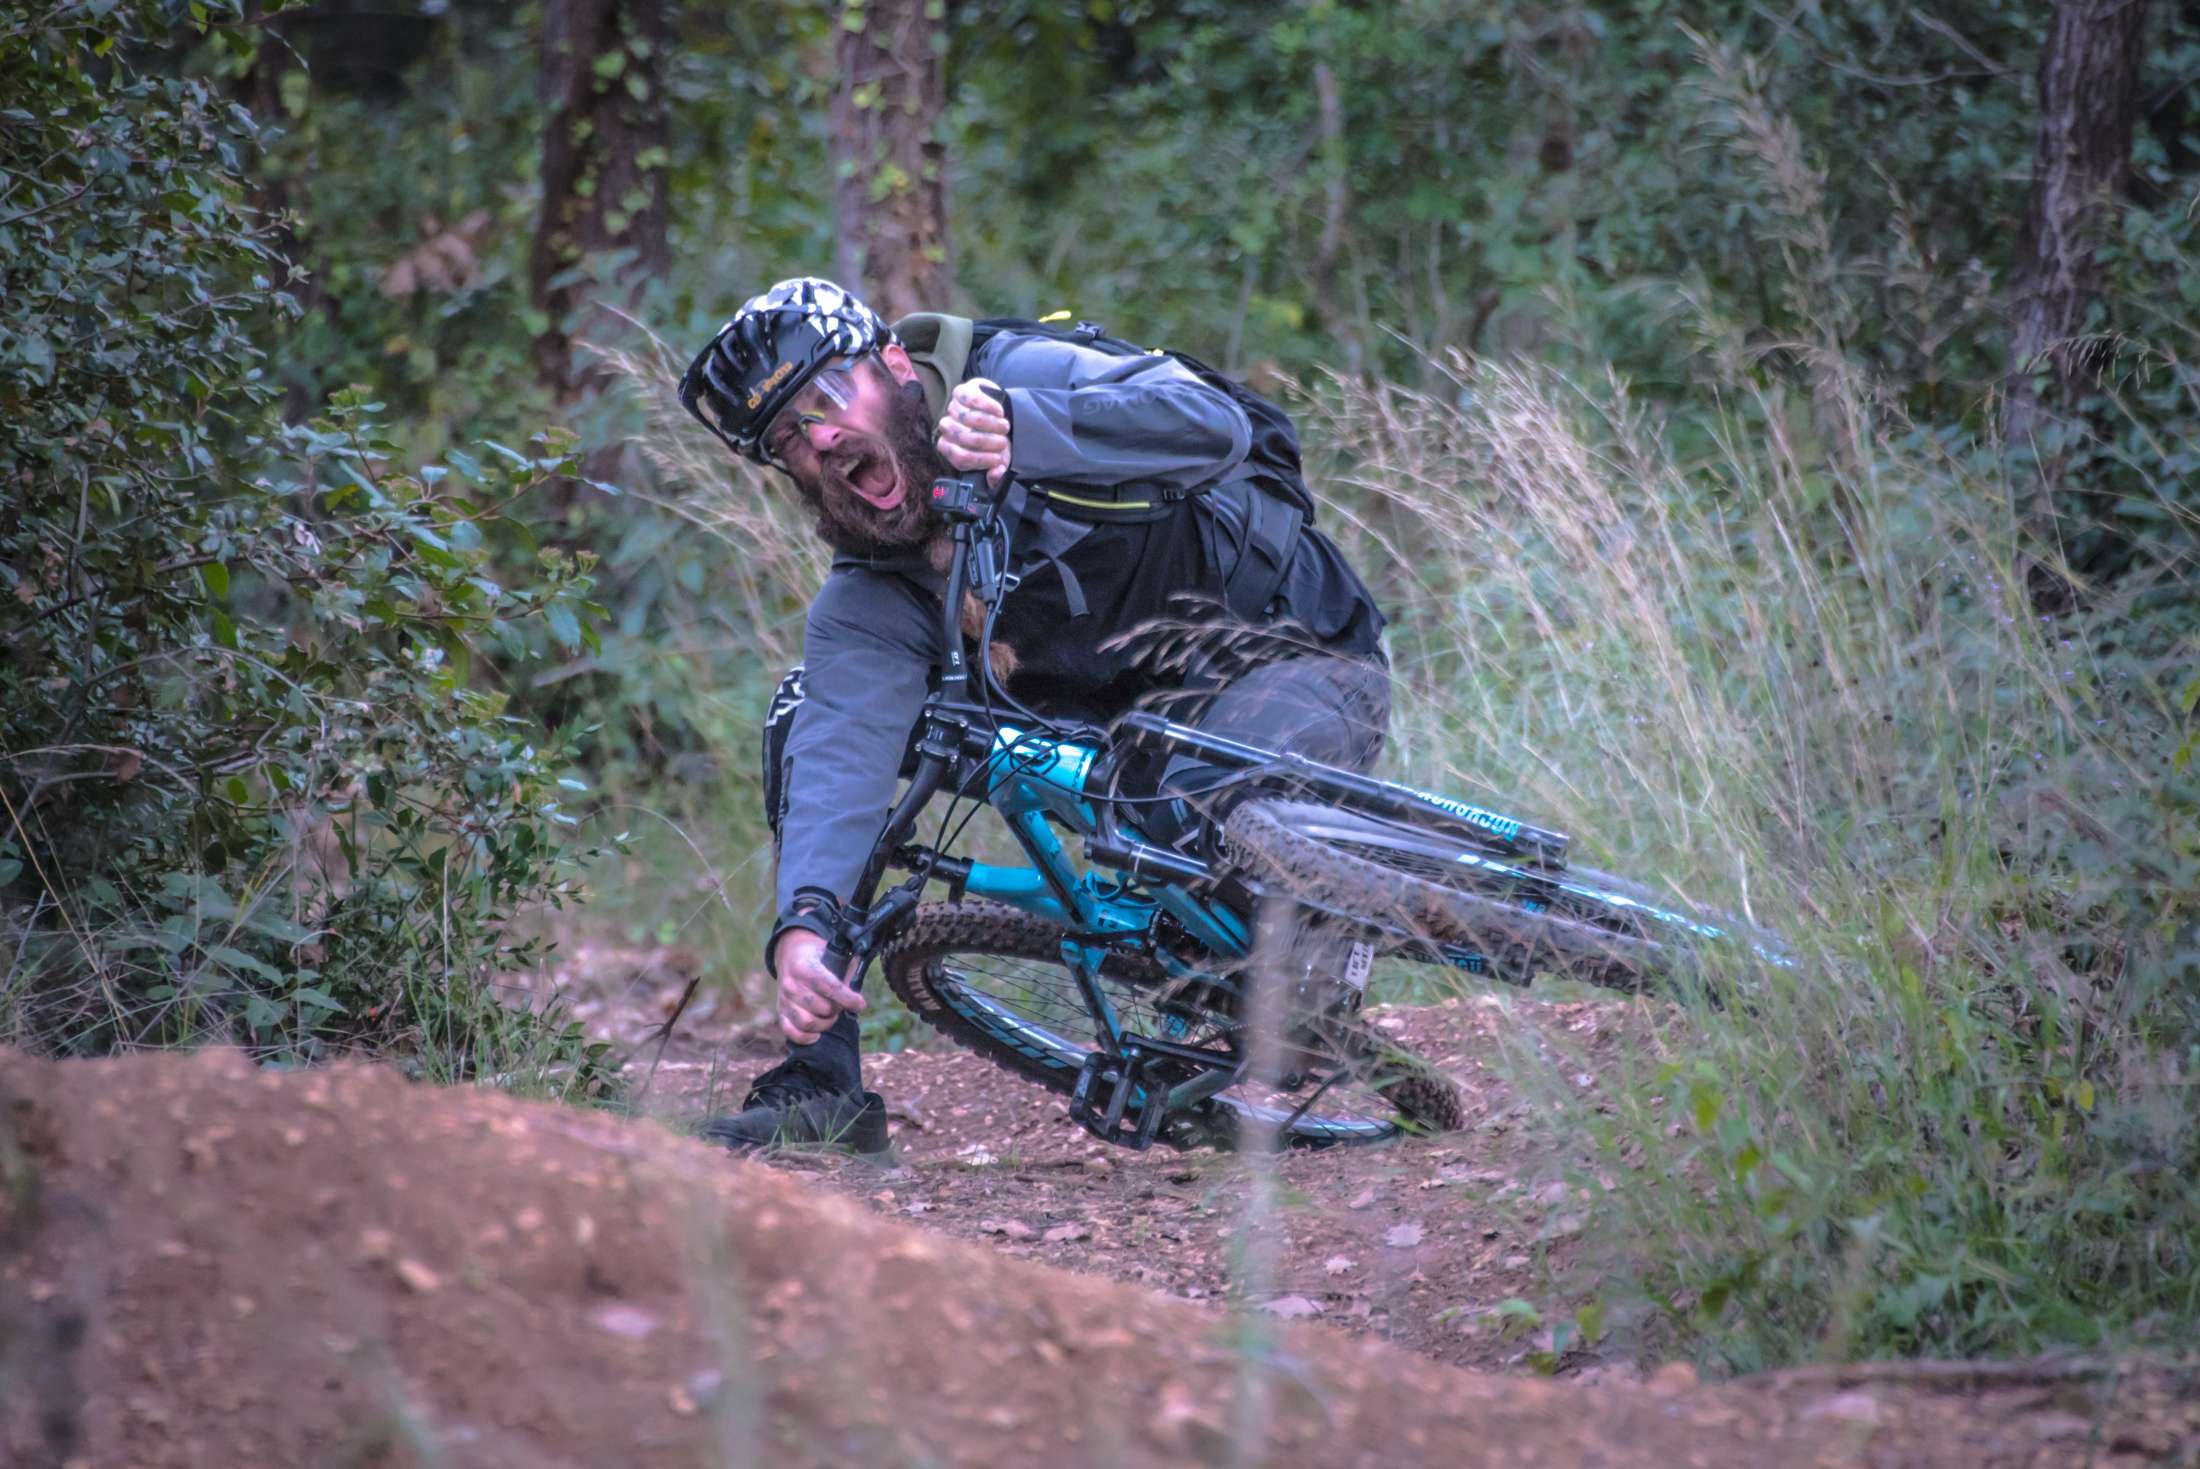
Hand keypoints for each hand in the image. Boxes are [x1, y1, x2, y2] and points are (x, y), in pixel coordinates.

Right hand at [771, 927, 866, 1044]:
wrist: (791, 954)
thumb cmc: (818, 957)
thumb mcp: (832, 955)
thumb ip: (847, 972)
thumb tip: (859, 998)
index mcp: (805, 967)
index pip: (830, 987)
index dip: (848, 999)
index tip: (861, 1005)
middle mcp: (791, 984)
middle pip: (822, 1008)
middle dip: (837, 1009)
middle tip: (841, 1005)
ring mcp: (784, 999)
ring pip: (808, 1023)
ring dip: (825, 1023)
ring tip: (830, 1016)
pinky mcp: (781, 1011)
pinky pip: (791, 1032)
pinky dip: (805, 1037)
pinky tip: (816, 1035)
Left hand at [937, 377, 1011, 487]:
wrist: (998, 411)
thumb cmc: (995, 438)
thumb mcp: (999, 458)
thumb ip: (997, 472)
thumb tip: (996, 474)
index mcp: (951, 448)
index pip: (960, 457)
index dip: (980, 460)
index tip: (998, 460)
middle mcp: (948, 427)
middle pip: (963, 437)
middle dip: (988, 442)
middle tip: (1004, 442)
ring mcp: (953, 408)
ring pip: (968, 418)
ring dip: (991, 424)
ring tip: (1005, 427)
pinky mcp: (962, 391)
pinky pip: (972, 399)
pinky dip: (989, 407)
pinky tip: (999, 412)